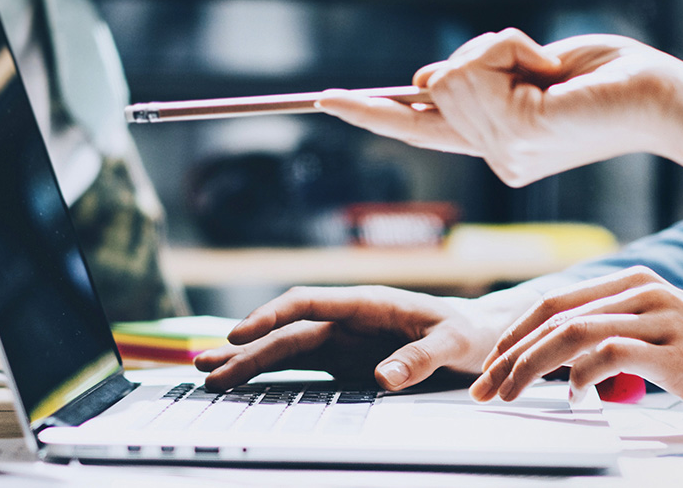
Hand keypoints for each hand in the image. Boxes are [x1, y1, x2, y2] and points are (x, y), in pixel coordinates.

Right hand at [192, 286, 528, 390]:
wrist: (477, 334)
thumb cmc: (466, 331)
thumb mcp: (452, 343)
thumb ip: (419, 358)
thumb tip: (382, 378)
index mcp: (367, 302)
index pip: (308, 302)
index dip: (271, 316)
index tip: (240, 333)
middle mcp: (346, 317)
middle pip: (285, 329)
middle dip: (244, 347)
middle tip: (206, 366)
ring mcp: (341, 339)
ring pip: (284, 346)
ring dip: (247, 360)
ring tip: (207, 374)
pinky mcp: (342, 359)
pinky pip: (299, 365)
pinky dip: (268, 372)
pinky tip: (239, 379)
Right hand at [317, 30, 682, 186]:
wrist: (661, 96)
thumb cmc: (610, 77)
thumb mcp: (533, 68)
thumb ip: (480, 77)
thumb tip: (424, 79)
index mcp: (500, 145)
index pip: (420, 129)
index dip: (372, 111)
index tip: (326, 100)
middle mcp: (496, 158)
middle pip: (435, 84)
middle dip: (482, 52)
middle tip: (542, 63)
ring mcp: (502, 153)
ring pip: (449, 75)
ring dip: (498, 48)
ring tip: (549, 69)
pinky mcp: (513, 135)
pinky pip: (473, 70)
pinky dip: (508, 48)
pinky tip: (547, 68)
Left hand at [470, 266, 682, 440]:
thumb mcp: (656, 343)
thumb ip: (612, 341)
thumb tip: (562, 366)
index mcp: (636, 284)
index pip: (556, 301)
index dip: (514, 333)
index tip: (490, 367)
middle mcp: (645, 291)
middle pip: (554, 314)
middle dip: (509, 352)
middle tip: (484, 386)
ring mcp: (660, 318)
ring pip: (571, 333)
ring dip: (528, 366)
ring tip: (508, 394)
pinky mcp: (674, 351)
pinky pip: (608, 355)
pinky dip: (579, 377)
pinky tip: (574, 398)